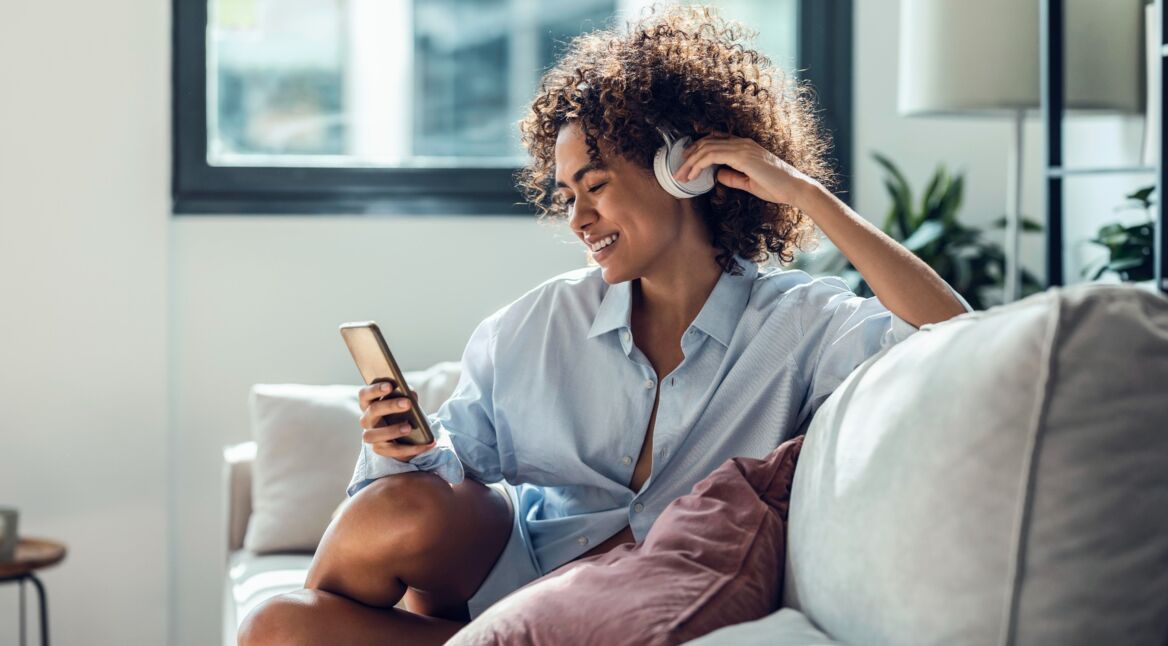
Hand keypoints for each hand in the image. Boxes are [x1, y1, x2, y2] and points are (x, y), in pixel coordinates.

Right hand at [358, 382, 434, 460]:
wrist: (404, 434)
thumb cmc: (401, 411)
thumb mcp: (404, 401)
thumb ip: (405, 395)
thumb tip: (410, 393)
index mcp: (369, 403)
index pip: (365, 394)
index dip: (375, 389)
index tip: (390, 386)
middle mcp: (366, 419)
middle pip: (373, 411)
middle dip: (390, 406)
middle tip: (408, 403)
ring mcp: (371, 436)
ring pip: (376, 434)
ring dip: (393, 430)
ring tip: (409, 427)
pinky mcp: (380, 449)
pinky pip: (394, 450)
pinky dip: (412, 448)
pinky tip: (427, 444)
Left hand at [671, 131, 819, 208]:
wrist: (795, 188)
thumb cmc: (777, 187)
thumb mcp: (749, 182)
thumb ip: (733, 177)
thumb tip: (717, 174)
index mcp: (744, 147)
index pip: (715, 141)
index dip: (697, 150)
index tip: (686, 163)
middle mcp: (742, 143)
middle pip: (706, 142)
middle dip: (689, 157)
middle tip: (678, 171)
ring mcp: (742, 147)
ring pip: (706, 148)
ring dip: (690, 162)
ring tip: (680, 175)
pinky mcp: (742, 156)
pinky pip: (713, 155)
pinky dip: (699, 164)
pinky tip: (692, 175)